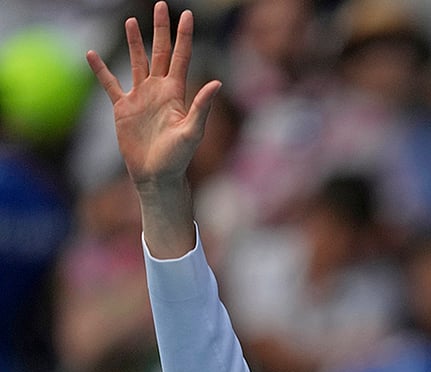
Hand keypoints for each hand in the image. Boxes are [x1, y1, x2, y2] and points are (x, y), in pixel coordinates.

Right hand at [86, 1, 219, 188]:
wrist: (157, 175)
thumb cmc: (178, 157)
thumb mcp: (192, 131)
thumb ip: (202, 106)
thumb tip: (217, 83)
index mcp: (176, 92)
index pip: (181, 57)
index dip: (184, 36)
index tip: (187, 15)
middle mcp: (159, 90)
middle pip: (160, 52)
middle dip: (160, 29)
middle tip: (160, 5)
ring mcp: (141, 97)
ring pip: (137, 62)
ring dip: (134, 42)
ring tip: (131, 21)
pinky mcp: (123, 108)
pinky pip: (110, 84)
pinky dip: (101, 70)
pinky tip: (92, 54)